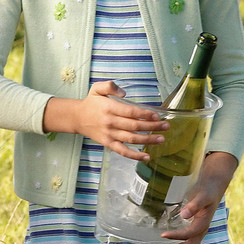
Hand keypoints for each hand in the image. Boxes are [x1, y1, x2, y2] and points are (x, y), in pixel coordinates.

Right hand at [44, 82, 168, 158]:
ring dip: (148, 140)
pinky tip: (146, 156)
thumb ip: (110, 86)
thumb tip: (124, 93)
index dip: (144, 114)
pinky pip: (122, 151)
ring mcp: (110, 135)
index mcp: (109, 108)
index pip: (130, 112)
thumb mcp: (97, 88)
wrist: (77, 118)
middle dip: (152, 127)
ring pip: (131, 139)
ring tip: (161, 139)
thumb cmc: (91, 103)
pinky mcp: (108, 143)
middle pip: (134, 126)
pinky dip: (135, 156)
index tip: (157, 116)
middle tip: (166, 127)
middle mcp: (110, 122)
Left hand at [160, 151, 237, 243]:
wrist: (214, 185)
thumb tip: (184, 215)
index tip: (162, 234)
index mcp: (203, 223)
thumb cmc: (208, 190)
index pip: (189, 235)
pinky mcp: (195, 228)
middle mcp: (201, 230)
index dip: (176, 236)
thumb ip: (195, 205)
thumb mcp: (202, 195)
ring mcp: (199, 230)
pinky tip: (169, 242)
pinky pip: (188, 242)